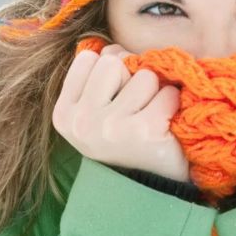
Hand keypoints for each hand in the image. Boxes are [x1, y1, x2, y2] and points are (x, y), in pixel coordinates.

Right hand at [52, 42, 189, 182]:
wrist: (149, 188)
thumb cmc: (124, 139)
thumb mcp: (94, 111)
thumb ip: (94, 76)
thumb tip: (108, 46)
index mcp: (64, 114)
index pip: (90, 58)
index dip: (111, 68)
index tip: (116, 93)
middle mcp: (82, 122)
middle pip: (113, 62)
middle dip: (131, 76)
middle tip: (135, 106)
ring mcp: (111, 128)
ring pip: (142, 75)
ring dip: (154, 90)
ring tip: (149, 114)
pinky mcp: (143, 132)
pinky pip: (166, 92)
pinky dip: (172, 102)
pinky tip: (165, 122)